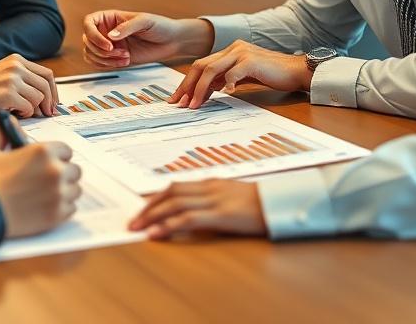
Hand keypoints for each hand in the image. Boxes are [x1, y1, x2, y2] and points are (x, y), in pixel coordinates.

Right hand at [0, 54, 58, 117]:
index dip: (53, 91)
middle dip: (49, 102)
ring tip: (23, 112)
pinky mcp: (7, 93)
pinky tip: (15, 113)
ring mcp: (12, 79)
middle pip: (46, 86)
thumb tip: (43, 94)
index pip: (46, 74)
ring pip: (39, 98)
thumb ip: (20, 78)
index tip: (52, 103)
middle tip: (47, 114)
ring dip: (34, 109)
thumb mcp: (0, 74)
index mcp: (16, 60)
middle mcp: (16, 66)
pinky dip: (25, 113)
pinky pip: (28, 107)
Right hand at [0, 141, 81, 237]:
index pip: (66, 150)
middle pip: (74, 171)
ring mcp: (58, 194)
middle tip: (46, 181)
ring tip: (46, 195)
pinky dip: (62, 208)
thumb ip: (1, 134)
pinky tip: (45, 207)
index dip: (56, 157)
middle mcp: (55, 171)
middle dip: (63, 174)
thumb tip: (5, 122)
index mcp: (42, 151)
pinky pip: (71, 209)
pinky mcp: (56, 215)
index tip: (48, 163)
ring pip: (74, 190)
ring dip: (64, 192)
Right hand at [82, 10, 213, 68]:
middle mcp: (107, 31)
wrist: (171, 41)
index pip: (89, 23)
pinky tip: (124, 61)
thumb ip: (127, 27)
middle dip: (101, 50)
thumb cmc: (159, 26)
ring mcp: (109, 45)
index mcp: (110, 18)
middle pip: (88, 41)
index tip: (108, 44)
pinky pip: (99, 63)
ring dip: (105, 59)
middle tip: (119, 52)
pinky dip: (108, 65)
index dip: (93, 34)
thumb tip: (110, 36)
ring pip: (91, 54)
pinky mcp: (114, 57)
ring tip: (124, 57)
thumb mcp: (144, 21)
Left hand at [128, 180, 266, 237]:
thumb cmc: (262, 202)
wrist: (282, 202)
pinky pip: (188, 219)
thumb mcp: (234, 196)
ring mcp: (214, 200)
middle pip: (170, 193)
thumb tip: (197, 210)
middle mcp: (209, 188)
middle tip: (132, 221)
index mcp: (212, 183)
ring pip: (174, 204)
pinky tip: (157, 234)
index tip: (142, 208)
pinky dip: (169, 225)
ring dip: (152, 216)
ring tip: (137, 228)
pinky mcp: (220, 215)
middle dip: (148, 207)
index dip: (156, 198)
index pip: (176, 187)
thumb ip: (215, 199)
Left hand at [169, 40, 309, 107]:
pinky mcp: (251, 61)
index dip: (187, 82)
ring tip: (194, 105)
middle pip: (201, 66)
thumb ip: (225, 79)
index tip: (178, 98)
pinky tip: (224, 95)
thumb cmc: (272, 75)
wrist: (296, 70)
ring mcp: (241, 53)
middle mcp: (232, 49)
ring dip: (200, 89)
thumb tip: (206, 91)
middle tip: (179, 103)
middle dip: (187, 86)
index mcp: (229, 51)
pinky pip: (232, 73)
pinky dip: (226, 85)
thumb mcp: (243, 76)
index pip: (201, 65)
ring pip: (211, 70)